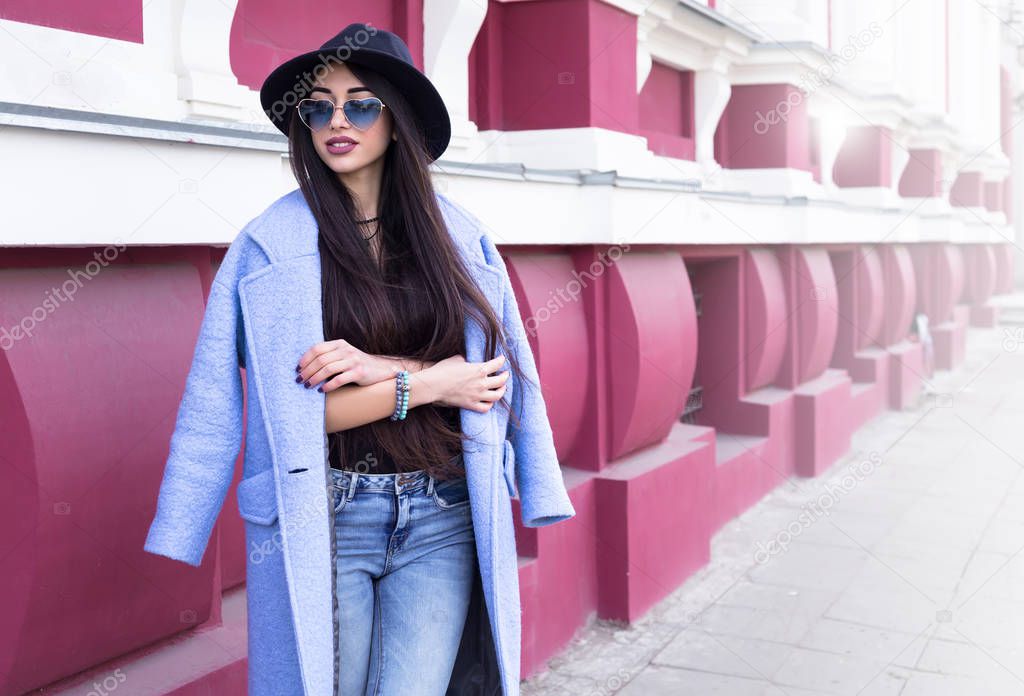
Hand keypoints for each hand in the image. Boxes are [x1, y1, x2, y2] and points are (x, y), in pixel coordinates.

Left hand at [296, 339, 411, 391]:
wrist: (381, 369)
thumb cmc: (357, 365)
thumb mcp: (344, 355)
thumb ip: (329, 356)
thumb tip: (305, 366)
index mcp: (340, 344)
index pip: (317, 348)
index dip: (305, 359)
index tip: (297, 369)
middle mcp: (346, 350)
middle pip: (320, 360)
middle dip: (307, 371)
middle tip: (300, 380)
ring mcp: (353, 361)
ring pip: (328, 369)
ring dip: (315, 378)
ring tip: (308, 386)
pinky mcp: (359, 372)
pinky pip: (339, 379)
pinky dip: (328, 385)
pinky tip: (322, 390)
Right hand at [416, 354, 508, 412]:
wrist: (433, 385)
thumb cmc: (442, 370)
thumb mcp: (457, 359)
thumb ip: (467, 360)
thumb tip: (469, 361)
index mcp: (479, 369)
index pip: (497, 364)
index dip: (502, 360)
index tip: (502, 359)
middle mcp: (481, 383)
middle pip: (501, 380)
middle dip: (505, 376)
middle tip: (505, 374)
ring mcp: (477, 395)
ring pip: (497, 395)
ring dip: (502, 391)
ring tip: (502, 388)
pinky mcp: (470, 405)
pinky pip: (486, 407)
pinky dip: (490, 404)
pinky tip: (490, 401)